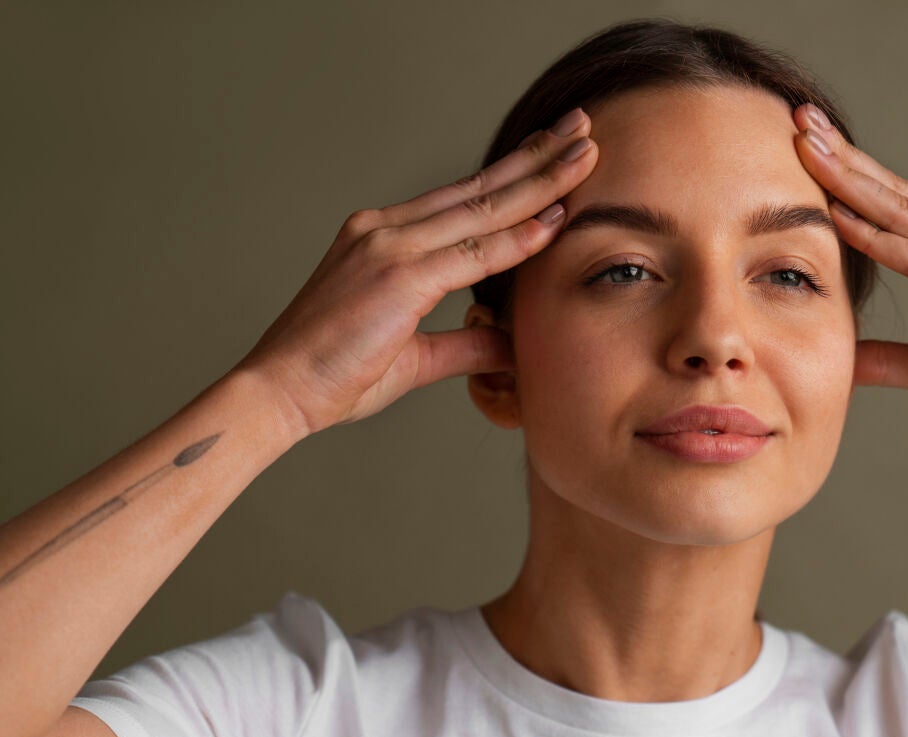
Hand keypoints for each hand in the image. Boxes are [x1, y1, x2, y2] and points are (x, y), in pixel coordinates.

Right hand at [231, 109, 597, 437]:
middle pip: (479, 186)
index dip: (514, 175)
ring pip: (482, 207)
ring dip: (540, 181)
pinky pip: (471, 253)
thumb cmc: (334, 375)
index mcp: (382, 237)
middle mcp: (384, 229)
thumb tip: (512, 346)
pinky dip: (516, 239)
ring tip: (584, 154)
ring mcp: (388, 246)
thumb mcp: (417, 357)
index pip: (463, 197)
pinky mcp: (396, 275)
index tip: (553, 155)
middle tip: (581, 128)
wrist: (278, 392)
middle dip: (536, 157)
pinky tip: (555, 222)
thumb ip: (467, 345)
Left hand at [792, 103, 907, 436]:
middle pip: (894, 191)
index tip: (805, 147)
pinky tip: (840, 216)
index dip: (850, 175)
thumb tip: (843, 359)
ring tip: (807, 147)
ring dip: (850, 179)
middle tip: (797, 120)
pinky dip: (878, 237)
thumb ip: (890, 360)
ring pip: (902, 211)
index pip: (895, 204)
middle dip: (843, 156)